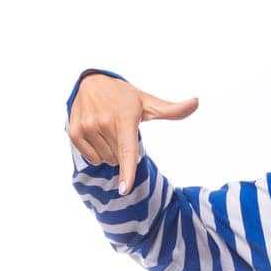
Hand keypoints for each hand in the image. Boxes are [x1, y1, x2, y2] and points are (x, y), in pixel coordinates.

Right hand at [67, 74, 198, 195]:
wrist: (91, 81)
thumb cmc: (123, 96)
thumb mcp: (147, 102)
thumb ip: (172, 110)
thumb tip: (197, 102)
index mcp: (124, 118)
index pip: (127, 151)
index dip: (127, 172)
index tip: (124, 189)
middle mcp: (103, 123)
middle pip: (117, 159)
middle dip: (121, 149)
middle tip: (119, 129)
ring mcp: (87, 127)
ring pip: (105, 160)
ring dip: (109, 150)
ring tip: (107, 129)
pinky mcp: (74, 132)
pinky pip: (91, 158)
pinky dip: (96, 151)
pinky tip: (96, 132)